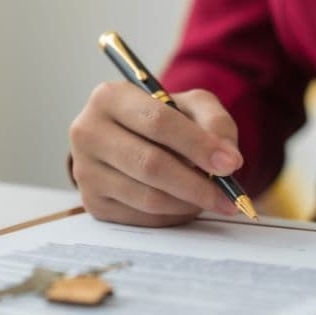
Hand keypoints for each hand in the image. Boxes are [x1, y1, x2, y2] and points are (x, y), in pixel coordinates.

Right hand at [69, 84, 242, 225]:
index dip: (198, 145)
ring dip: (187, 203)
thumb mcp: (192, 105)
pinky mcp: (92, 202)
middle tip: (229, 197)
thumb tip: (227, 158)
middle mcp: (87, 132)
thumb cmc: (165, 120)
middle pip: (149, 164)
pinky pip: (140, 217)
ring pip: (146, 196)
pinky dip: (172, 215)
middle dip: (196, 184)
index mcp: (109, 97)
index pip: (157, 121)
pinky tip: (186, 204)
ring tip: (212, 199)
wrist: (134, 140)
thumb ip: (215, 122)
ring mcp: (85, 170)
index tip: (230, 164)